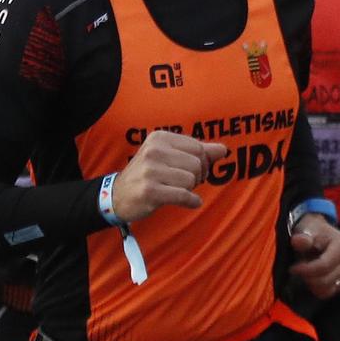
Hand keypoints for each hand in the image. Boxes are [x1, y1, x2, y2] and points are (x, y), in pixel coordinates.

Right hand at [111, 130, 227, 221]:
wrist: (117, 196)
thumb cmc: (149, 174)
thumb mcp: (171, 157)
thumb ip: (198, 151)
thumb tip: (223, 150)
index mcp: (160, 138)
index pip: (199, 148)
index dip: (203, 162)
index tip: (192, 171)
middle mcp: (154, 150)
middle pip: (197, 164)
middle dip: (197, 177)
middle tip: (184, 183)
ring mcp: (150, 170)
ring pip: (192, 180)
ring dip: (190, 189)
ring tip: (176, 190)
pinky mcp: (150, 190)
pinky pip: (185, 195)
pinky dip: (192, 201)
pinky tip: (190, 202)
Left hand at [289, 216, 339, 297]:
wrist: (317, 234)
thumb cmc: (310, 232)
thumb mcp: (305, 230)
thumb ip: (301, 238)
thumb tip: (299, 241)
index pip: (324, 265)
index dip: (306, 270)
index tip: (293, 267)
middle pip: (326, 280)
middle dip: (308, 277)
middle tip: (297, 269)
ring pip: (327, 288)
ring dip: (312, 283)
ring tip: (305, 272)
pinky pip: (329, 292)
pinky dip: (317, 289)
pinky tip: (311, 278)